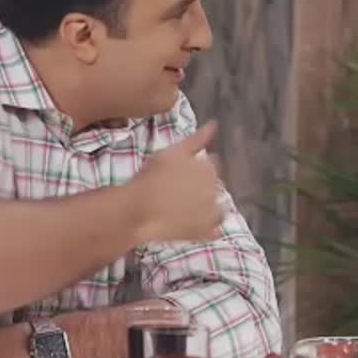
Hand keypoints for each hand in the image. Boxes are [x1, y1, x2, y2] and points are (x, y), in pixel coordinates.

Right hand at [132, 122, 224, 242]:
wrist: (140, 210)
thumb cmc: (152, 177)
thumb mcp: (173, 152)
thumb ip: (197, 139)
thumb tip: (215, 124)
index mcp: (209, 169)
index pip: (213, 164)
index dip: (198, 168)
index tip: (182, 173)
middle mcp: (215, 189)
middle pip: (215, 185)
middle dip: (203, 186)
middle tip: (178, 190)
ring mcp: (211, 213)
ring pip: (218, 206)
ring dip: (207, 205)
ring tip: (183, 207)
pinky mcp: (205, 233)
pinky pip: (214, 229)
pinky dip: (209, 227)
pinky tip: (193, 223)